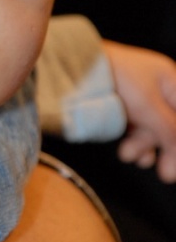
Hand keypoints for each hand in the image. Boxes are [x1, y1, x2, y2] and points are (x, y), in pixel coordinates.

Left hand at [102, 40, 175, 182]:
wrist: (75, 67)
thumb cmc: (117, 79)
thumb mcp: (149, 108)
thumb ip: (171, 132)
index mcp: (170, 80)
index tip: (175, 160)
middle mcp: (157, 88)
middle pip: (170, 125)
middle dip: (167, 149)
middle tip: (166, 175)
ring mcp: (139, 98)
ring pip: (152, 129)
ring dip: (145, 146)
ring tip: (129, 155)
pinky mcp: (122, 106)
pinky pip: (135, 128)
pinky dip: (134, 142)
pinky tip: (128, 153)